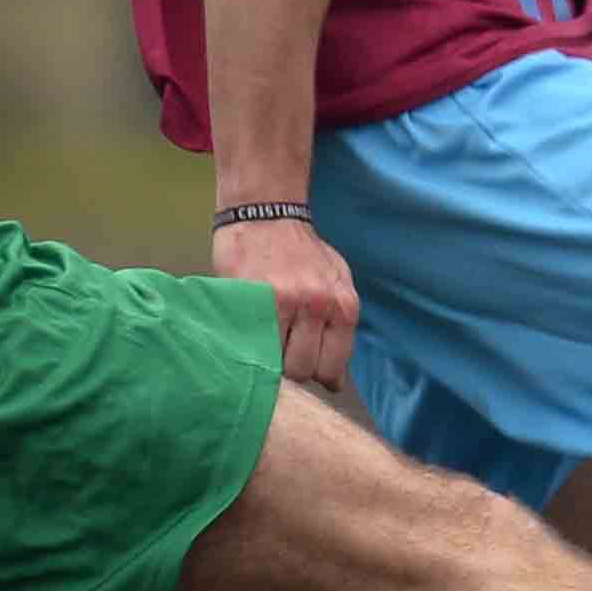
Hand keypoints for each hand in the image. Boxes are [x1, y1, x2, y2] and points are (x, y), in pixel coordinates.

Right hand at [214, 211, 359, 392]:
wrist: (266, 212)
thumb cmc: (302, 251)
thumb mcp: (336, 281)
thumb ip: (339, 326)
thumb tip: (334, 378)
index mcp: (344, 305)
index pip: (333, 368)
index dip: (315, 374)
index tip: (303, 367)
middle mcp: (319, 306)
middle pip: (305, 370)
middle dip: (292, 370)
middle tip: (280, 354)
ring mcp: (286, 303)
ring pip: (278, 363)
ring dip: (269, 361)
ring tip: (263, 344)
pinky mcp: (254, 299)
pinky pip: (254, 343)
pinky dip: (250, 346)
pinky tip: (247, 336)